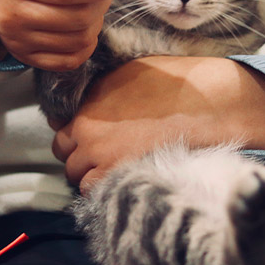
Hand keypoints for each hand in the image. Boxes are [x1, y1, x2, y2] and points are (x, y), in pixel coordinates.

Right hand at [0, 0, 140, 70]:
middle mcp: (10, 14)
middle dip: (101, 2)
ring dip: (95, 22)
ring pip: (77, 40)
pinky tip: (82, 25)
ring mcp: (16, 39)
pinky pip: (69, 60)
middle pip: (76, 18)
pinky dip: (85, 45)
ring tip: (88, 3)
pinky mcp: (24, 56)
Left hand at [52, 56, 264, 192]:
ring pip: (76, 176)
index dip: (75, 134)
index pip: (59, 126)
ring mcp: (99, 154)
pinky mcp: (117, 175)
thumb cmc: (175, 84)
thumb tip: (89, 103)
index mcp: (88, 101)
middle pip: (64, 152)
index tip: (89, 137)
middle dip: (79, 154)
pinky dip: (102, 189)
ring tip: (114, 170)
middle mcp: (87, 128)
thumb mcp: (128, 73)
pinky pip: (94, 191)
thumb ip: (101, 92)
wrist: (205, 104)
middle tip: (102, 155)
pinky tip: (122, 180)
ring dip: (89, 175)